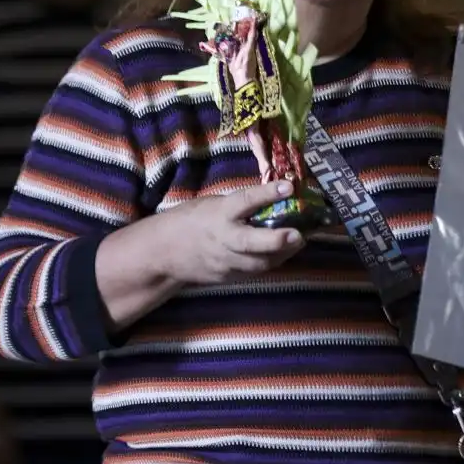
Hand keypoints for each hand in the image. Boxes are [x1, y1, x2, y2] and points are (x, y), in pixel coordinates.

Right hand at [160, 180, 312, 286]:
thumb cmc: (190, 220)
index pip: (245, 201)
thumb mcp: (212, 204)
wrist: (164, 253)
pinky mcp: (228, 277)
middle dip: (277, 240)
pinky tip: (281, 254)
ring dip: (282, 254)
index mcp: (219, 213)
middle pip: (252, 243)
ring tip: (298, 242)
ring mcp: (226, 261)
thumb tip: (271, 197)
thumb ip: (238, 204)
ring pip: (259, 263)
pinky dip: (270, 262)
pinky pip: (254, 271)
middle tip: (298, 235)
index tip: (289, 186)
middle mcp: (224, 239)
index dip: (267, 193)